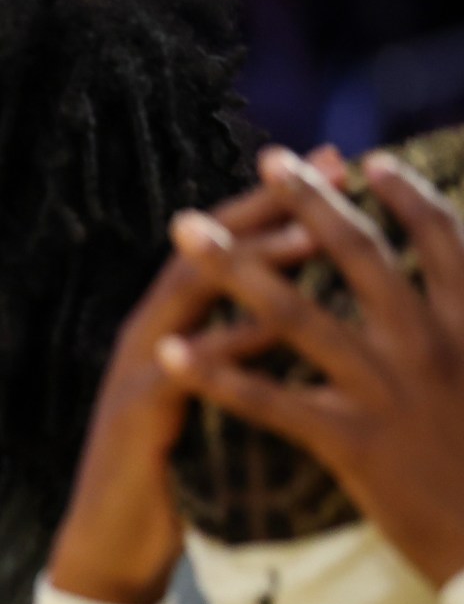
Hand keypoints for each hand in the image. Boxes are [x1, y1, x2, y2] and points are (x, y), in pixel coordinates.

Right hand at [47, 159, 333, 603]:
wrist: (109, 547)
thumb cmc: (172, 479)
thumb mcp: (211, 405)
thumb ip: (241, 358)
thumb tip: (305, 320)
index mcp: (172, 330)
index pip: (228, 248)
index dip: (280, 205)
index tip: (338, 167)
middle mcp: (148, 338)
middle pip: (206, 251)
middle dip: (267, 207)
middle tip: (327, 167)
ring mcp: (135, 373)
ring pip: (189, 298)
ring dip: (248, 263)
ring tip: (307, 234)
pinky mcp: (135, 417)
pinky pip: (183, 370)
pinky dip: (226, 345)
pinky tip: (270, 326)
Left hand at [161, 145, 463, 590]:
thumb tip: (459, 296)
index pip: (443, 242)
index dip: (405, 198)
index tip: (368, 162)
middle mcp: (433, 345)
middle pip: (359, 257)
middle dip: (309, 204)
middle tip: (269, 161)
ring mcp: (389, 391)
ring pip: (296, 315)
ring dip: (233, 269)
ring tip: (186, 233)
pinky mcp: (351, 442)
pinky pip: (269, 399)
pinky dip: (215, 373)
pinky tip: (169, 351)